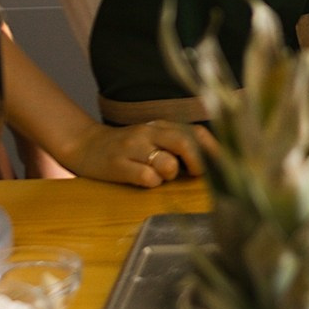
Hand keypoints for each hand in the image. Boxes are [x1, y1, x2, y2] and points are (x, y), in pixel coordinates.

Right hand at [66, 121, 206, 187]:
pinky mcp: (118, 164)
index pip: (195, 132)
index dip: (212, 148)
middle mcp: (149, 132)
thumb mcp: (154, 140)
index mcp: (162, 126)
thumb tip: (211, 163)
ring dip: (170, 174)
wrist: (86, 146)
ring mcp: (133, 147)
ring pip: (166, 162)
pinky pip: (145, 176)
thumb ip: (178, 147)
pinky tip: (144, 180)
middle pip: (184, 143)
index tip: (221, 164)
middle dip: (197, 162)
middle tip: (195, 174)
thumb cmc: (128, 149)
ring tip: (159, 175)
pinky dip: (151, 182)